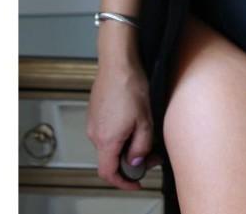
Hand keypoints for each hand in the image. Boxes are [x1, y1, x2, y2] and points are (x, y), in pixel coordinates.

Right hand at [86, 59, 163, 190]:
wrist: (118, 62)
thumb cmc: (130, 86)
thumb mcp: (145, 120)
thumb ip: (141, 146)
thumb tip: (137, 161)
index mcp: (106, 140)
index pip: (109, 173)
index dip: (123, 183)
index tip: (136, 183)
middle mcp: (95, 134)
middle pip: (111, 159)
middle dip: (131, 161)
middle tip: (151, 153)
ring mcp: (93, 122)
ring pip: (110, 144)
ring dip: (127, 145)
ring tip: (145, 132)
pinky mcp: (95, 112)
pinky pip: (107, 131)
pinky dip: (120, 134)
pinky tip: (134, 120)